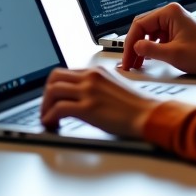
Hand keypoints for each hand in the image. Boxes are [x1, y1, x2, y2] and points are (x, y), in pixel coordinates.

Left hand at [40, 67, 155, 137]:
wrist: (150, 115)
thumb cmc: (138, 106)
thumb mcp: (115, 87)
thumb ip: (99, 86)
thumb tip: (86, 96)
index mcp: (96, 72)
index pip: (66, 72)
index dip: (55, 86)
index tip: (52, 98)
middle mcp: (90, 77)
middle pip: (55, 77)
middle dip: (46, 93)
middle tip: (46, 106)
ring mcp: (88, 91)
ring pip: (53, 91)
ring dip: (45, 105)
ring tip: (46, 117)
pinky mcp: (88, 108)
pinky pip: (59, 109)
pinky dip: (50, 116)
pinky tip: (51, 123)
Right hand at [120, 2, 195, 74]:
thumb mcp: (174, 54)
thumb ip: (151, 50)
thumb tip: (134, 48)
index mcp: (169, 12)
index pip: (140, 24)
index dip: (130, 43)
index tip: (127, 59)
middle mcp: (170, 13)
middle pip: (142, 28)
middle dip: (134, 46)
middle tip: (128, 63)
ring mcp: (173, 21)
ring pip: (148, 33)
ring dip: (141, 48)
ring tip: (136, 64)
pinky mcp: (176, 30)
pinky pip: (157, 37)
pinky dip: (151, 48)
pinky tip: (147, 59)